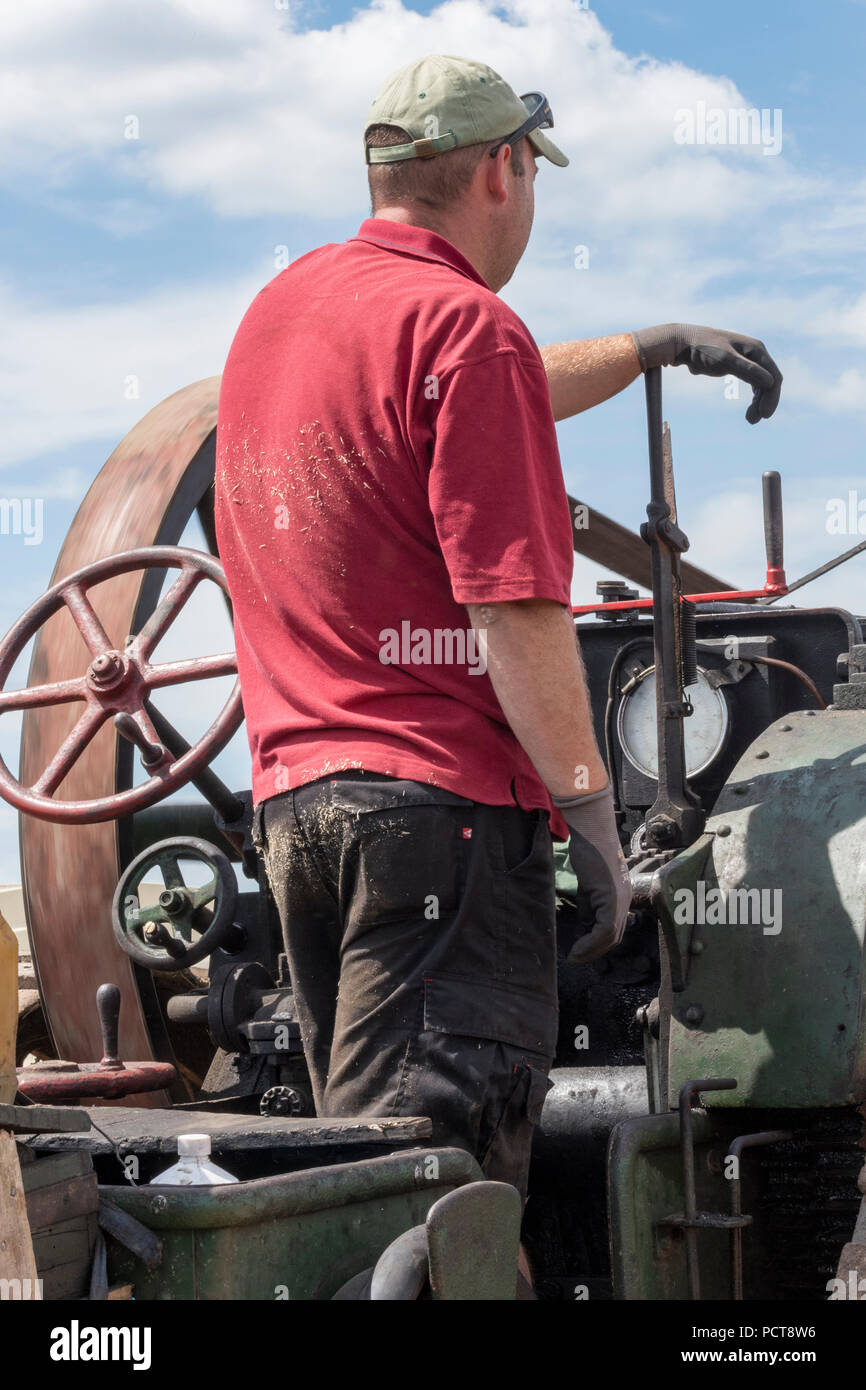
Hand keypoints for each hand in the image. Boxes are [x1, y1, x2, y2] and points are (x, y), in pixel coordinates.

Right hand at [551, 785, 631, 964]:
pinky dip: (590, 942)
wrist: (591, 831)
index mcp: (621, 895)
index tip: (581, 950)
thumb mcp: (588, 884)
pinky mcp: (611, 897)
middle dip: (595, 951)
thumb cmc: (589, 850)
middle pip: (615, 936)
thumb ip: (590, 904)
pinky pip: (604, 929)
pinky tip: (576, 947)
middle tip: (577, 958)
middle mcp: (625, 900)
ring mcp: (620, 899)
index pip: (614, 928)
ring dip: (591, 950)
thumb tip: (586, 923)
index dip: (598, 943)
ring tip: (574, 956)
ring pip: (611, 936)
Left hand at [632, 323, 781, 423]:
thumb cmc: (704, 349)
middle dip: (764, 402)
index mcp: (757, 350)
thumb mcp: (726, 360)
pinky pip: (751, 384)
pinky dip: (752, 398)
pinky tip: (748, 410)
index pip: (773, 377)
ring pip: (761, 385)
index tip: (764, 415)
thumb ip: (748, 370)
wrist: (684, 344)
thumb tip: (771, 382)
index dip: (772, 397)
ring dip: (758, 402)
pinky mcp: (736, 366)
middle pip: (769, 382)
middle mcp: (755, 354)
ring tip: (750, 419)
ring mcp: (746, 360)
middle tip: (753, 421)